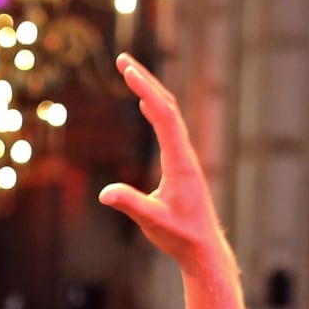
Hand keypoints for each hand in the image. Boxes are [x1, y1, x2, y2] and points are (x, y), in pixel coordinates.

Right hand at [97, 55, 221, 266]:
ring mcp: (185, 158)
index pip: (163, 116)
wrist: (203, 249)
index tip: (127, 70)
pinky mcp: (181, 165)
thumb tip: (105, 194)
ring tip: (131, 74)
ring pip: (170, 115)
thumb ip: (131, 205)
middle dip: (146, 81)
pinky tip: (147, 105)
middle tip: (123, 60)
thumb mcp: (152, 222)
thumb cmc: (179, 237)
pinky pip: (169, 129)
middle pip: (168, 106)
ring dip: (151, 92)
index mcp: (179, 162)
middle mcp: (185, 154)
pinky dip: (156, 110)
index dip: (145, 90)